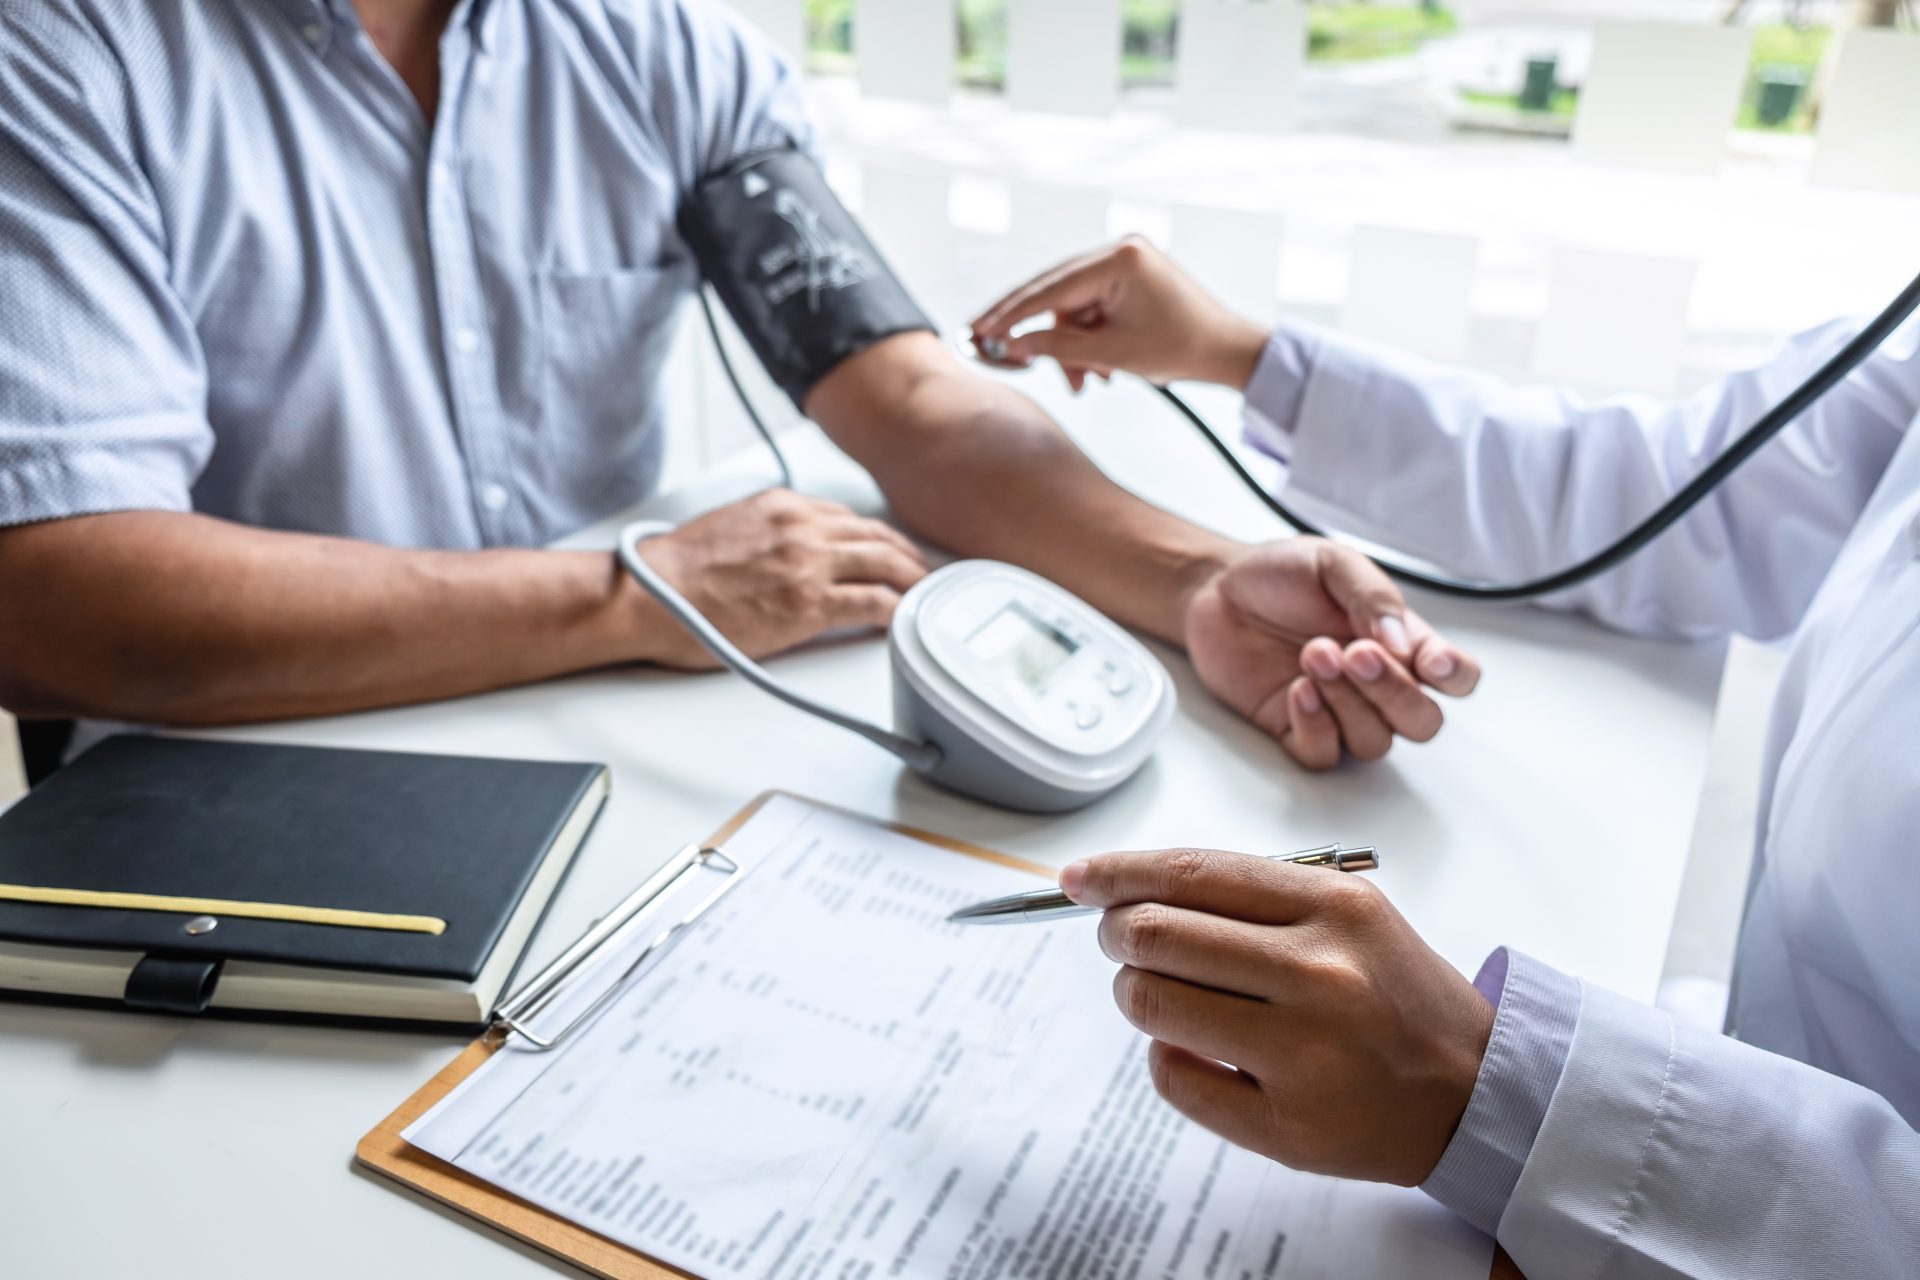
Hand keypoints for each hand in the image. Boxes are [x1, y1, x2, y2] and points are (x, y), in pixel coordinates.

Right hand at [627, 489, 927, 668]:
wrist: (652, 593)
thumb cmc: (675, 571)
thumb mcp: (730, 525)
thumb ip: (767, 529)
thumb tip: (781, 547)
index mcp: (783, 505)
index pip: (847, 517)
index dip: (876, 536)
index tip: (888, 550)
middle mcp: (803, 527)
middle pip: (876, 535)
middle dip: (907, 555)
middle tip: (924, 573)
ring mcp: (810, 564)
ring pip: (885, 563)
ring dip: (913, 580)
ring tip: (927, 596)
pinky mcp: (810, 603)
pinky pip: (873, 603)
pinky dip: (898, 609)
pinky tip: (907, 619)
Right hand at [969, 237, 1266, 391]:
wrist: (1227, 351)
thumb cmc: (1181, 349)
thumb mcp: (1112, 353)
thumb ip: (1057, 347)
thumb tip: (1013, 345)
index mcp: (1121, 258)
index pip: (1051, 287)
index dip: (1012, 313)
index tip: (982, 330)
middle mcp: (1121, 249)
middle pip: (1057, 292)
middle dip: (1038, 332)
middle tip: (997, 348)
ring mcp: (1125, 261)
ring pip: (1073, 306)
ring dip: (1071, 345)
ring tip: (1084, 381)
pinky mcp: (1129, 277)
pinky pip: (1091, 307)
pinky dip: (1087, 338)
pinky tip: (1096, 367)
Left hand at [1063, 848, 1495, 1185]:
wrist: (1475, 1089)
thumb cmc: (1396, 994)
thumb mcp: (1348, 912)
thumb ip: (1252, 895)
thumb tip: (1131, 886)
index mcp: (1334, 907)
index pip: (1191, 874)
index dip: (1118, 873)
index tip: (1079, 878)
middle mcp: (1319, 973)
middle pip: (1154, 936)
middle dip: (1118, 933)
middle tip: (1123, 941)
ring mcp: (1303, 1053)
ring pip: (1151, 1004)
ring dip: (1136, 993)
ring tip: (1168, 996)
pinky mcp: (1287, 1124)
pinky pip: (1172, 1077)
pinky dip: (1167, 1057)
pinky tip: (1200, 1049)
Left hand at [1184, 539, 1479, 768]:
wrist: (1216, 590)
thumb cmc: (1282, 576)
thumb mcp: (1333, 565)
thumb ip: (1373, 597)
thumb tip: (1403, 641)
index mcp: (1402, 642)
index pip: (1457, 676)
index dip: (1456, 677)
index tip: (1431, 661)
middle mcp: (1378, 684)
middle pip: (1422, 722)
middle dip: (1394, 692)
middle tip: (1356, 653)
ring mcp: (1340, 712)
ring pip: (1374, 741)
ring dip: (1348, 702)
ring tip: (1312, 654)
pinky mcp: (1297, 730)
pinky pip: (1325, 755)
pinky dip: (1316, 726)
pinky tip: (1298, 689)